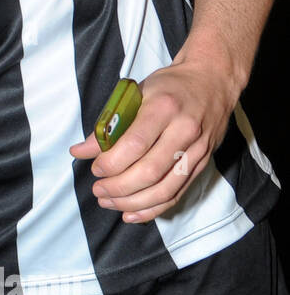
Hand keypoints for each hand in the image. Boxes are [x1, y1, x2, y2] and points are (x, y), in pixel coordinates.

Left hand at [69, 58, 238, 221]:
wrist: (213, 80)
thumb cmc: (169, 86)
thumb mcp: (136, 93)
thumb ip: (109, 123)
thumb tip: (81, 151)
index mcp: (164, 107)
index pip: (135, 144)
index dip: (111, 162)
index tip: (96, 168)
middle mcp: (184, 130)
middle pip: (150, 171)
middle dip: (118, 187)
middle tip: (98, 190)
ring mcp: (197, 150)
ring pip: (165, 188)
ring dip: (133, 202)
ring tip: (109, 202)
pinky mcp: (203, 163)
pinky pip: (177, 193)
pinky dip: (153, 208)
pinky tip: (132, 213)